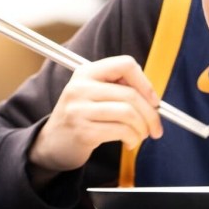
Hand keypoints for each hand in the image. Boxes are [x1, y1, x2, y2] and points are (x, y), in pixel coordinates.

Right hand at [28, 55, 164, 179]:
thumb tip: (153, 99)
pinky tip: (130, 142)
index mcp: (86, 72)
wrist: (52, 144)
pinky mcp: (83, 131)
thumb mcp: (93, 94)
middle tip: (156, 127)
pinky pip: (121, 131)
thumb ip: (119, 88)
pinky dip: (133, 138)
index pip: (126, 64)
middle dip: (151, 114)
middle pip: (130, 94)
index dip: (145, 83)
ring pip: (128, 113)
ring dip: (142, 128)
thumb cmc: (82, 118)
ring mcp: (79, 109)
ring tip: (141, 135)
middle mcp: (80, 87)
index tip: (154, 101)